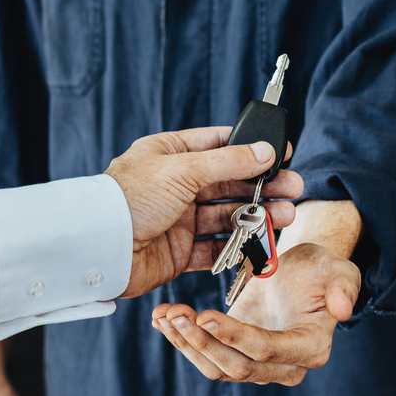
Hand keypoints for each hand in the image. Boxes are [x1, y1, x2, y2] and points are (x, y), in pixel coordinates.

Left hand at [106, 126, 302, 296]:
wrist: (100, 247)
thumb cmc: (130, 198)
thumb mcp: (182, 170)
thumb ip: (227, 162)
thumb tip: (265, 150)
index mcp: (169, 154)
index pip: (217, 144)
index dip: (250, 147)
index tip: (282, 151)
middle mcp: (175, 185)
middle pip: (228, 182)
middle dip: (262, 186)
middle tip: (294, 188)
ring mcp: (178, 219)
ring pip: (226, 215)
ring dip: (257, 215)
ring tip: (287, 216)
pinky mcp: (179, 251)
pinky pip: (216, 248)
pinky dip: (240, 246)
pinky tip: (263, 243)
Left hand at [151, 239, 361, 385]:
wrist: (301, 271)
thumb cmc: (321, 269)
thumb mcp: (338, 269)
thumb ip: (344, 287)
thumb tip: (344, 311)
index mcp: (310, 347)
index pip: (267, 350)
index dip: (235, 336)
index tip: (205, 314)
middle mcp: (284, 365)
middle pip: (236, 366)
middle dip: (201, 342)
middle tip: (174, 314)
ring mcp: (256, 363)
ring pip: (216, 366)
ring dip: (185, 343)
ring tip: (163, 315)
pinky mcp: (234, 352)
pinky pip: (206, 354)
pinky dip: (181, 339)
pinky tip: (160, 318)